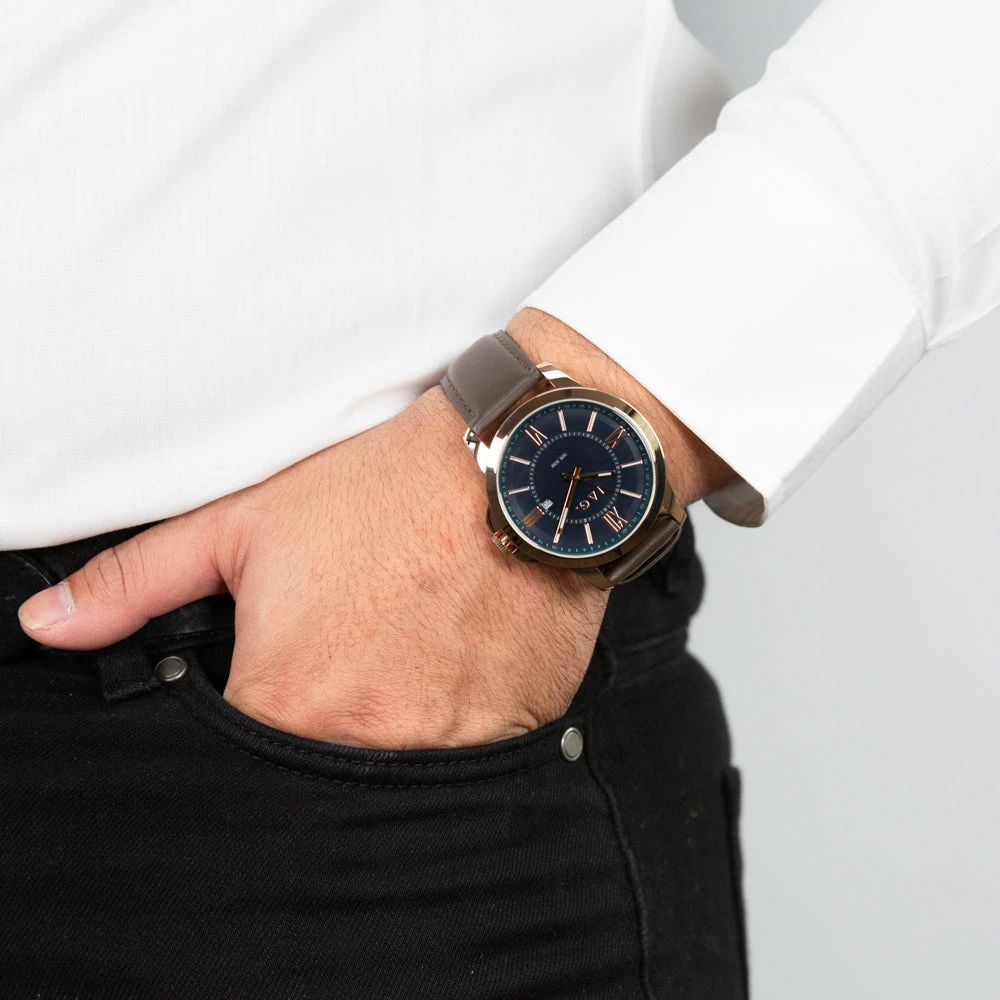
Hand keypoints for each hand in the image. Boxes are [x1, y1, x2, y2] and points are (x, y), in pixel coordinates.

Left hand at [17, 308, 732, 749]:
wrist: (516, 465)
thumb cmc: (390, 490)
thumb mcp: (248, 522)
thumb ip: (138, 583)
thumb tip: (55, 626)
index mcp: (290, 698)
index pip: (242, 767)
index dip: (260, 722)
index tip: (291, 680)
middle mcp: (369, 737)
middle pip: (326, 770)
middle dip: (332, 721)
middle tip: (358, 652)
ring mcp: (451, 742)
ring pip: (404, 768)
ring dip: (401, 719)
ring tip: (413, 646)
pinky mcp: (518, 730)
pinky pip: (475, 756)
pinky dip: (462, 718)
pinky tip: (460, 655)